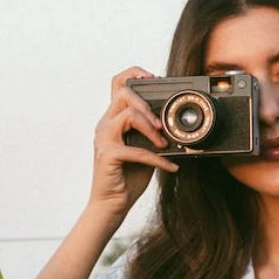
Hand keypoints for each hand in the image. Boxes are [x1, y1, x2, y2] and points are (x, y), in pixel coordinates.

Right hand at [88, 67, 179, 219]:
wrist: (112, 204)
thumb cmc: (128, 177)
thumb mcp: (144, 149)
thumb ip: (152, 134)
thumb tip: (175, 125)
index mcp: (113, 120)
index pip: (117, 84)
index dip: (134, 73)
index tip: (154, 78)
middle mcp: (105, 125)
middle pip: (123, 93)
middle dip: (147, 105)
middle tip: (161, 125)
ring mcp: (103, 139)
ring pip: (128, 115)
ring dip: (151, 127)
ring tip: (164, 144)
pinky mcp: (107, 155)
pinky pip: (136, 150)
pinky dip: (158, 159)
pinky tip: (171, 167)